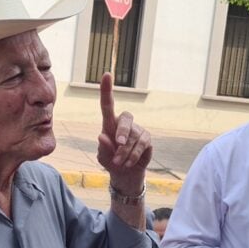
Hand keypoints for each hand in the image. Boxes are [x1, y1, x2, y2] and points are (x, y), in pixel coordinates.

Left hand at [97, 73, 151, 191]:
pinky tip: (129, 163)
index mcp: (109, 123)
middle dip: (122, 131)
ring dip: (125, 152)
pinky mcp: (146, 138)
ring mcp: (137, 130)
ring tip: (119, 163)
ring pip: (133, 137)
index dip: (106, 89)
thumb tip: (102, 136)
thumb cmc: (111, 161)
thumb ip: (103, 147)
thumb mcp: (103, 157)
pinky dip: (134, 155)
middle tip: (118, 144)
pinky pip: (142, 144)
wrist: (125, 173)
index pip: (107, 104)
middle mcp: (124, 123)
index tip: (106, 74)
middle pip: (126, 117)